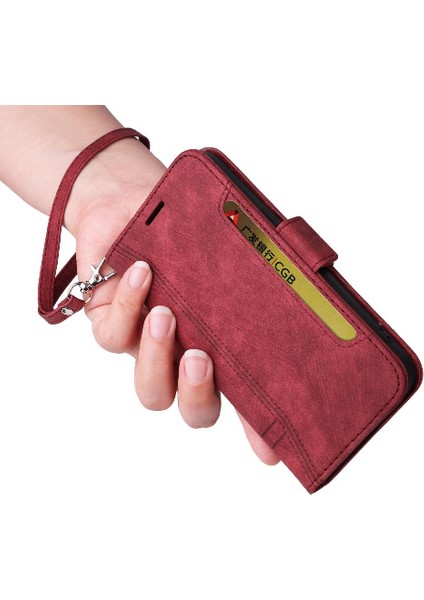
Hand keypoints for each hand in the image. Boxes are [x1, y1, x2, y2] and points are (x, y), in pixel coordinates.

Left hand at [71, 180, 280, 465]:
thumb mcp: (234, 251)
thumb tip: (312, 294)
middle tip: (202, 358)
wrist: (130, 200)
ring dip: (158, 356)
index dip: (259, 432)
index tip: (271, 452)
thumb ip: (265, 275)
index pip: (246, 400)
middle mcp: (186, 355)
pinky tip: (142, 272)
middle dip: (199, 394)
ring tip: (166, 314)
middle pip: (194, 410)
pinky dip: (128, 305)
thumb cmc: (189, 229)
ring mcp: (147, 345)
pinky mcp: (109, 324)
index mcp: (223, 346)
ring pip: (151, 391)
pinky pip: (113, 337)